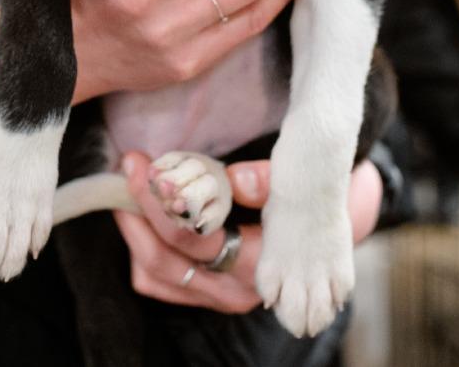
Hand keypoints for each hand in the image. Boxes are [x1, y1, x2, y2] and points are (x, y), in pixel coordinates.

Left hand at [114, 152, 382, 313]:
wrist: (330, 237)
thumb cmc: (314, 203)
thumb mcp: (302, 186)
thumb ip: (269, 182)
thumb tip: (235, 180)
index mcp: (258, 264)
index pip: (194, 238)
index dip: (162, 201)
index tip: (147, 164)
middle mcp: (233, 290)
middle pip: (165, 259)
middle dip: (139, 209)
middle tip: (130, 166)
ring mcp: (216, 295)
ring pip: (155, 274)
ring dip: (134, 228)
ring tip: (128, 184)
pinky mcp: (205, 291)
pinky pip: (159, 280)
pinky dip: (143, 245)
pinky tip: (140, 210)